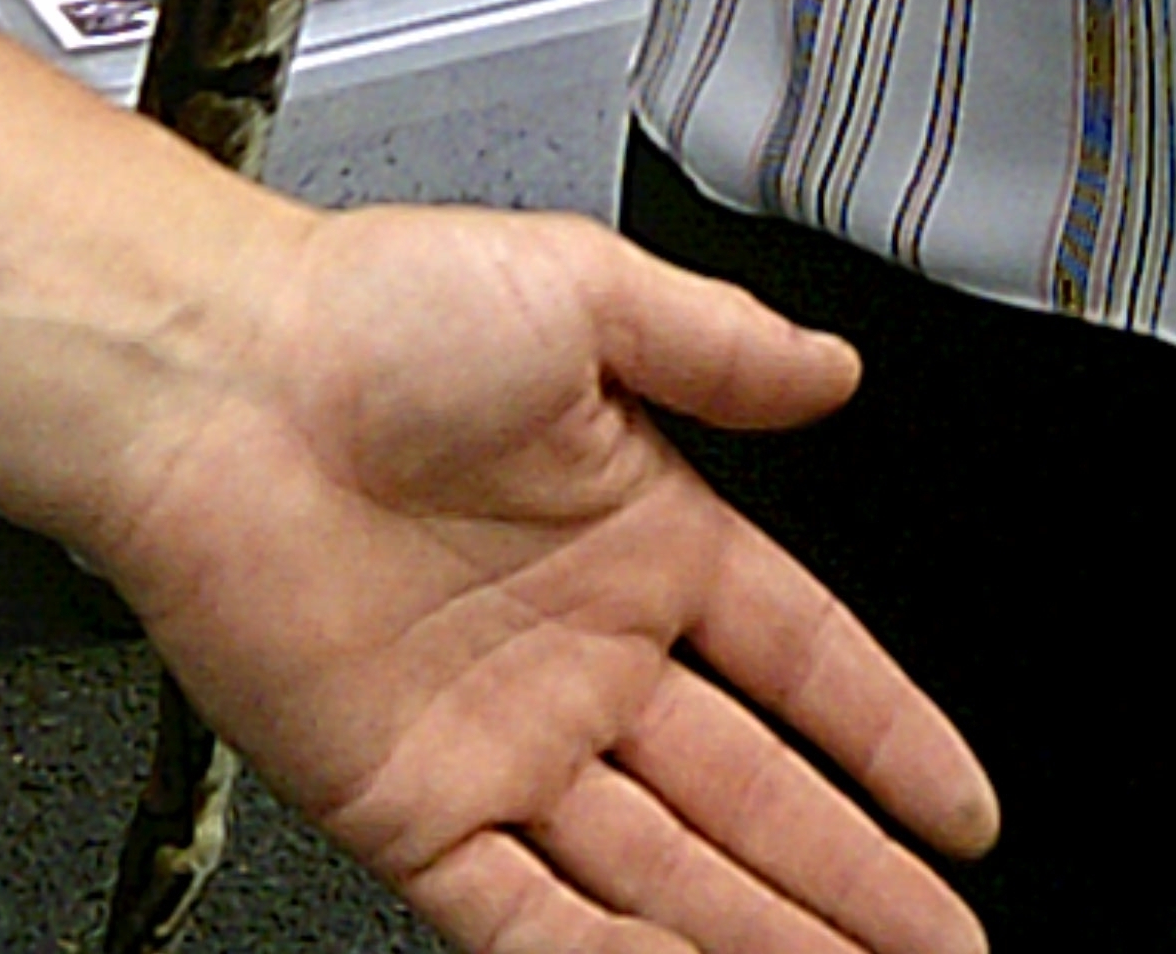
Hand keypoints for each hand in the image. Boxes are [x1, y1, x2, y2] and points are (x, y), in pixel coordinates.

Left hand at [82, 200, 995, 953]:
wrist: (211, 384)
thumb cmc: (372, 310)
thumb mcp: (583, 288)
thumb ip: (721, 344)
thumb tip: (835, 367)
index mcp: (644, 533)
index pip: (806, 662)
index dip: (890, 737)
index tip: (964, 808)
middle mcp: (586, 651)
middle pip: (756, 798)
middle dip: (855, 878)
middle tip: (942, 945)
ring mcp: (505, 739)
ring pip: (661, 875)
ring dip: (758, 936)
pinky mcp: (413, 802)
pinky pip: (523, 914)